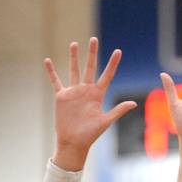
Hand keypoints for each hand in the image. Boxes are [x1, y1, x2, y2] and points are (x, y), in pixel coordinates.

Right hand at [45, 38, 135, 170]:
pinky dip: (51, 71)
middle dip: (92, 54)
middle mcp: (86, 91)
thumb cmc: (91, 135)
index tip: (118, 51)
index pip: (107, 75)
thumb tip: (134, 103)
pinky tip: (47, 61)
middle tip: (94, 39)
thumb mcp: (105, 121)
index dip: (112, 63)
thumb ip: (118, 110)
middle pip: (90, 68)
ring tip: (74, 44)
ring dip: (73, 57)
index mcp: (98, 95)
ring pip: (74, 70)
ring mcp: (74, 92)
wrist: (74, 142)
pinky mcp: (61, 96)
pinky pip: (56, 81)